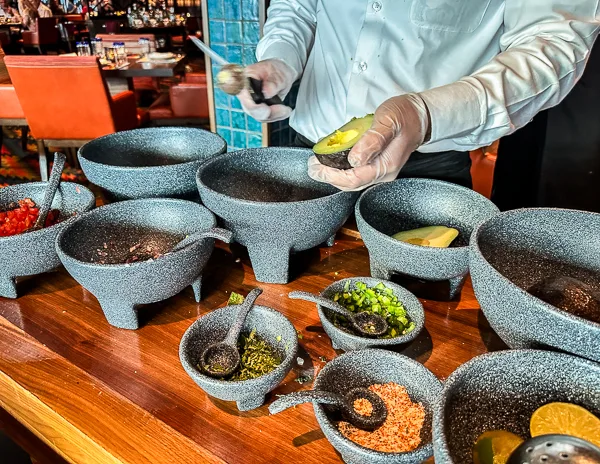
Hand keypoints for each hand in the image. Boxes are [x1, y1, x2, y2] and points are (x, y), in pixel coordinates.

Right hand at [238, 59, 296, 122]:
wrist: (281, 74)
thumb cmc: (276, 70)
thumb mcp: (278, 73)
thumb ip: (273, 82)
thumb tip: (266, 92)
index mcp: (245, 80)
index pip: (242, 94)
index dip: (252, 105)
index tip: (266, 108)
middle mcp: (246, 93)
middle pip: (250, 109)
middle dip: (266, 113)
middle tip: (282, 110)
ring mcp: (251, 103)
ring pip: (259, 116)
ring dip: (274, 115)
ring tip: (286, 109)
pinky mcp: (258, 109)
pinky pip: (266, 117)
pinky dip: (277, 116)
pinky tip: (285, 111)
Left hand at [308, 94, 430, 190]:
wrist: (421, 115)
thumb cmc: (406, 115)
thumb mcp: (388, 121)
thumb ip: (373, 140)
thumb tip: (355, 158)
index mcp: (385, 166)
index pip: (353, 179)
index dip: (331, 176)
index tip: (316, 167)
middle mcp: (382, 173)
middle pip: (350, 184)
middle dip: (328, 177)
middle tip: (311, 166)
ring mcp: (380, 171)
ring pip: (351, 181)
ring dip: (332, 175)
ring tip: (317, 165)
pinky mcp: (376, 166)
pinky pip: (355, 173)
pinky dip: (340, 170)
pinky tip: (331, 161)